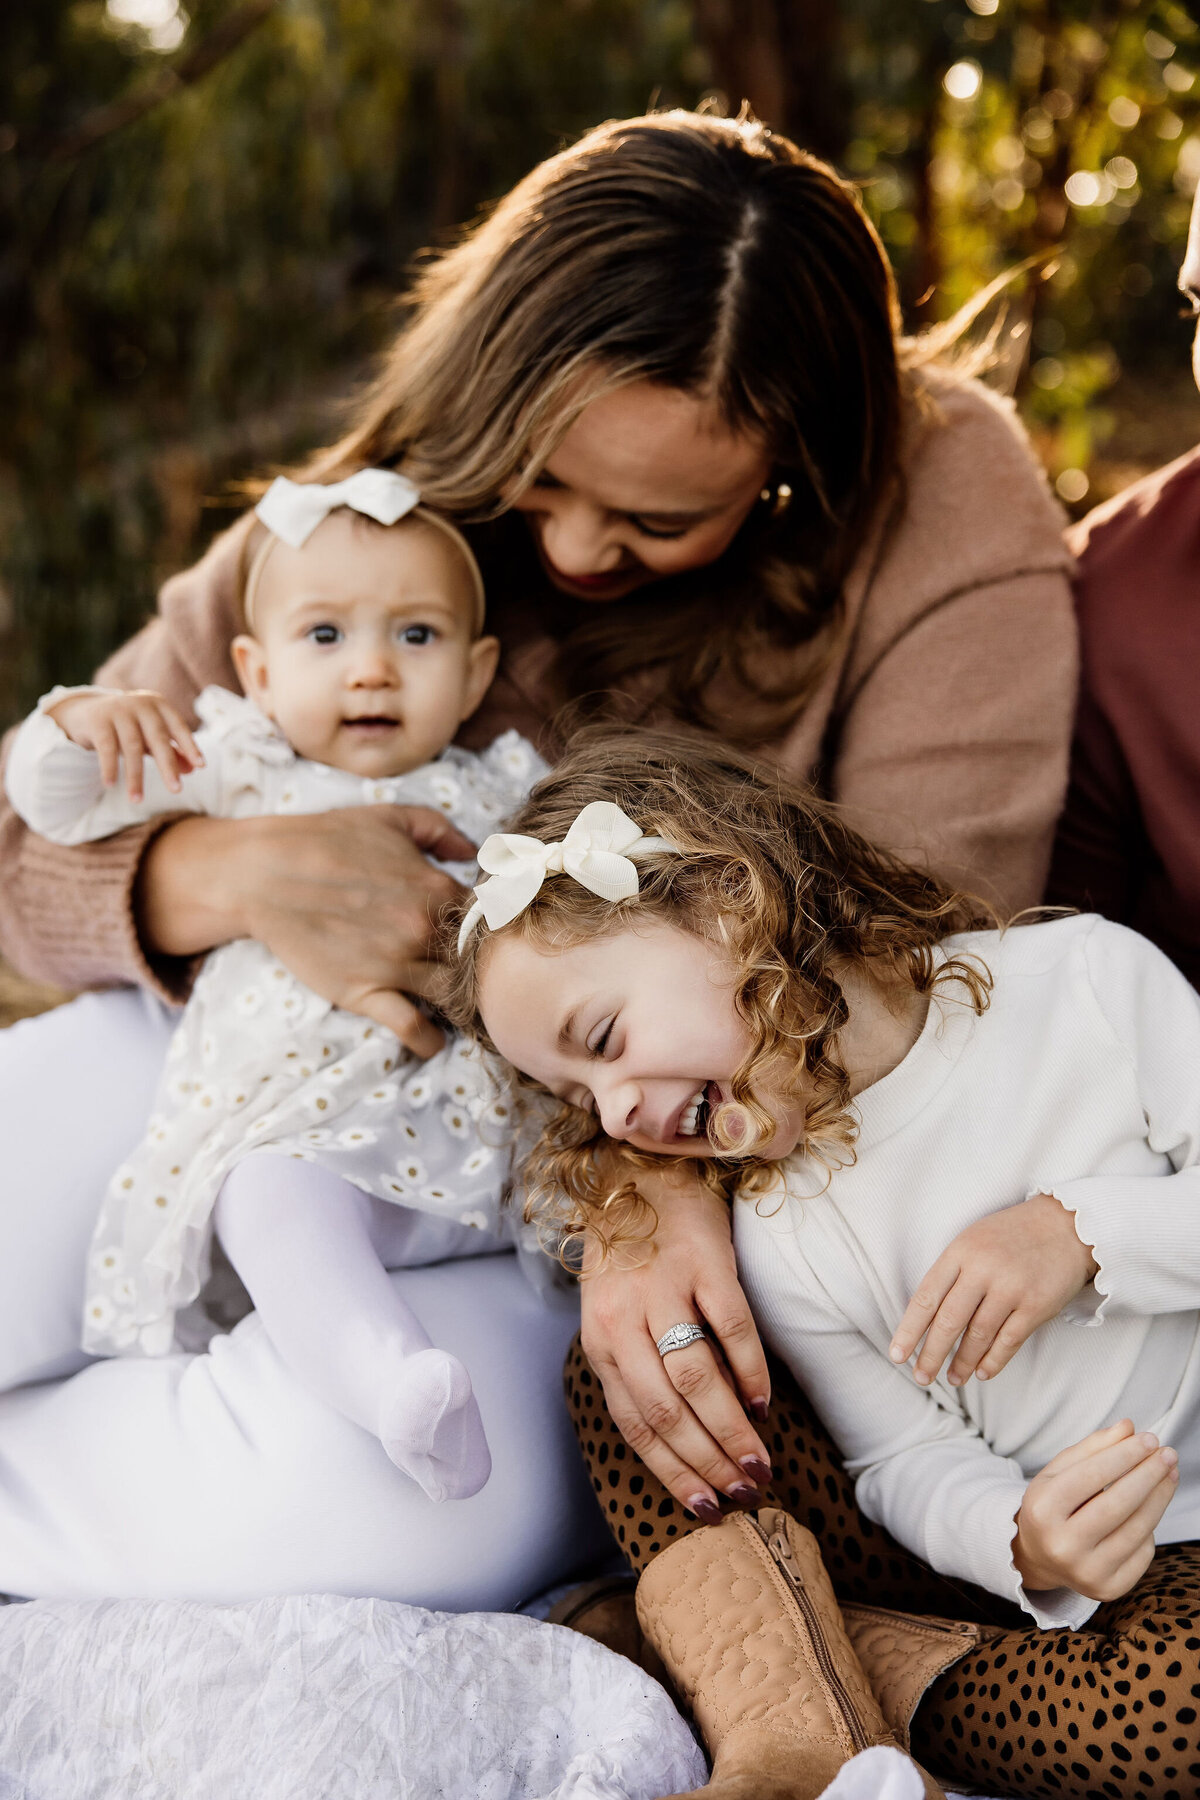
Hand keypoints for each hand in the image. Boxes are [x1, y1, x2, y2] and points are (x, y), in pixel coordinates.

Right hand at [49, 689, 202, 800]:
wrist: (87, 710)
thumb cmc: (129, 725)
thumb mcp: (151, 735)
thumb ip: (172, 750)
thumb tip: (194, 770)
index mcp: (159, 706)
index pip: (178, 727)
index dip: (190, 746)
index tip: (201, 766)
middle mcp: (141, 704)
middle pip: (158, 739)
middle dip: (168, 766)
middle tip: (176, 790)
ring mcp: (118, 710)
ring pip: (132, 748)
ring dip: (135, 777)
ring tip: (137, 801)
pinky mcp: (98, 721)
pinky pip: (107, 748)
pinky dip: (109, 767)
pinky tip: (110, 785)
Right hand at [136, 805, 473, 1055]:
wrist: (263, 872)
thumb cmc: (326, 839)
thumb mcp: (391, 818)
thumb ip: (442, 831)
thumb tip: (474, 853)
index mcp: (436, 889)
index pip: (490, 922)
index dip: (491, 932)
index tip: (483, 939)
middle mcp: (422, 931)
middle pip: (477, 965)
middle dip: (482, 973)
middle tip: (478, 979)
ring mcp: (395, 965)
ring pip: (452, 998)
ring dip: (461, 1007)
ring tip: (458, 1008)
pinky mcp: (364, 992)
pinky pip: (411, 1027)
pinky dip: (428, 1041)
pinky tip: (432, 1041)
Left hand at [578, 1159, 772, 1519]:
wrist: (638, 1171)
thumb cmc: (631, 1256)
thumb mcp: (616, 1317)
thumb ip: (636, 1371)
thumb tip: (681, 1442)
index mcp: (601, 1341)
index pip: (636, 1425)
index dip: (671, 1472)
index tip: (705, 1507)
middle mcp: (624, 1319)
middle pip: (666, 1410)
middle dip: (707, 1462)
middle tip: (744, 1493)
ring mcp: (663, 1288)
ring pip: (697, 1378)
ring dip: (731, 1430)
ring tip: (759, 1463)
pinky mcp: (702, 1261)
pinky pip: (731, 1328)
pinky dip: (750, 1371)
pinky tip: (764, 1402)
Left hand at [889, 1191, 1098, 1388]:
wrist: (1066, 1225)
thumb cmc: (1011, 1236)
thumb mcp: (973, 1240)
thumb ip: (951, 1273)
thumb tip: (927, 1318)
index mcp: (960, 1252)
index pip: (926, 1298)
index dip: (909, 1330)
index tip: (897, 1355)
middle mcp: (983, 1269)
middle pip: (948, 1321)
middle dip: (931, 1354)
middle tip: (921, 1377)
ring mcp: (1011, 1288)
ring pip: (978, 1335)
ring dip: (963, 1362)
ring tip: (953, 1378)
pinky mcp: (1037, 1305)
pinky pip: (1009, 1341)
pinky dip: (993, 1361)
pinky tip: (982, 1373)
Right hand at [1013, 1419, 1177, 1599]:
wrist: (1039, 1557)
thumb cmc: (1052, 1505)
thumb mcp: (1059, 1472)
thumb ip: (1093, 1448)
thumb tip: (1128, 1427)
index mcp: (1042, 1510)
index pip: (1090, 1476)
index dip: (1124, 1455)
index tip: (1149, 1438)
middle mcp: (1061, 1545)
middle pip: (1117, 1504)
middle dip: (1148, 1474)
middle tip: (1168, 1453)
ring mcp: (1085, 1572)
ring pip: (1136, 1529)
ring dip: (1160, 1496)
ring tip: (1170, 1472)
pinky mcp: (1107, 1590)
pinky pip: (1142, 1553)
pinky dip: (1149, 1527)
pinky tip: (1150, 1507)